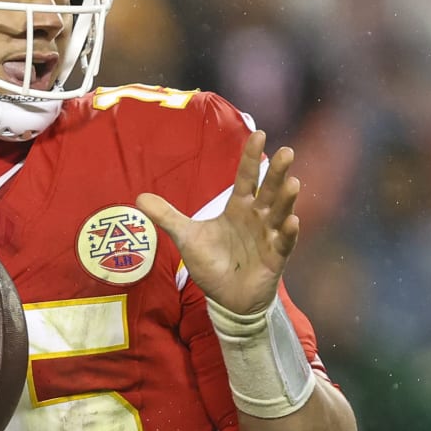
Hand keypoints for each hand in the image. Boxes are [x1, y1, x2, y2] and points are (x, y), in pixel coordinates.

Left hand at [136, 130, 298, 315]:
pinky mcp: (275, 258)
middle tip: (286, 151)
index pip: (246, 177)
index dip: (251, 156)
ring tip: (292, 182)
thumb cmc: (213, 263)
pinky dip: (288, 233)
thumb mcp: (186, 237)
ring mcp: (268, 236)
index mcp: (238, 208)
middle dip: (277, 172)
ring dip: (286, 199)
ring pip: (280, 213)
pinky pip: (284, 243)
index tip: (259, 133)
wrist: (226, 298)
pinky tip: (292, 222)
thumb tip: (138, 197)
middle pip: (268, 190)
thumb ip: (166, 216)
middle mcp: (257, 217)